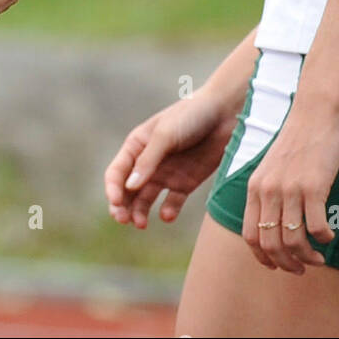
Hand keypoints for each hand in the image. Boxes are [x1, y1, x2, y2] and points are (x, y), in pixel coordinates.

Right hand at [104, 89, 235, 228]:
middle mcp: (148, 162)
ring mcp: (166, 174)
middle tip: (123, 220)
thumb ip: (148, 161)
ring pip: (145, 199)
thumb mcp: (166, 135)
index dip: (112, 189)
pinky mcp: (185, 183)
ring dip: (140, 212)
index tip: (116, 203)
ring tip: (141, 224)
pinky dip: (167, 211)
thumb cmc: (191, 115)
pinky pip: (172, 203)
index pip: (117, 172)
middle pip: (128, 190)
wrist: (225, 114)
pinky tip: (168, 215)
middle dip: (122, 206)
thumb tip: (128, 187)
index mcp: (137, 145)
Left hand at [241, 105, 338, 273]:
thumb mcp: (271, 167)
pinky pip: (316, 227)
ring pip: (293, 241)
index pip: (251, 235)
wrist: (314, 112)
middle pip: (270, 244)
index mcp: (255, 187)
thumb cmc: (297, 141)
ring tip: (319, 258)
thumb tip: (275, 224)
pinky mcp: (313, 186)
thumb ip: (268, 192)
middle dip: (286, 264)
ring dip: (307, 257)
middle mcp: (268, 190)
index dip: (263, 257)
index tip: (277, 266)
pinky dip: (324, 238)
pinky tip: (330, 235)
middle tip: (301, 268)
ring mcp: (290, 189)